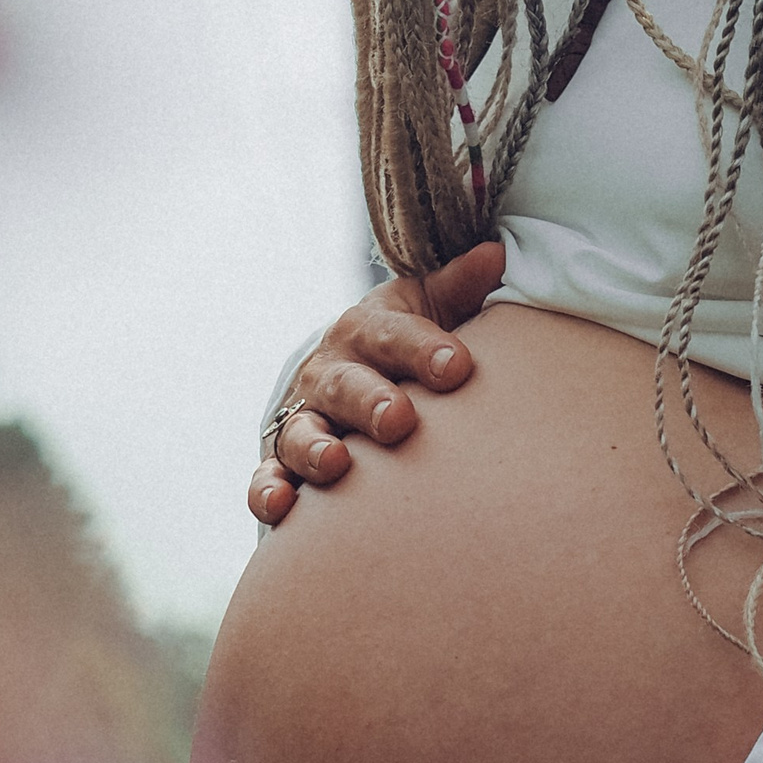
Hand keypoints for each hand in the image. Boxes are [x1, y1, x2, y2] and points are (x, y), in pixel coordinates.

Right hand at [249, 240, 504, 525]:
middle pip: (346, 385)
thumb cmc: (397, 344)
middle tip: (399, 420)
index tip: (458, 366)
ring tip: (336, 463)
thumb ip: (457, 288)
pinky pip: (266, 477)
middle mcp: (328, 372)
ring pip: (301, 432)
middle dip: (370, 401)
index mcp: (366, 330)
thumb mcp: (424, 309)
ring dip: (315, 447)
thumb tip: (496, 254)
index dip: (424, 349)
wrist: (339, 371)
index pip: (394, 335)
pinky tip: (281, 507)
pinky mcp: (280, 460)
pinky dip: (268, 492)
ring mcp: (302, 416)